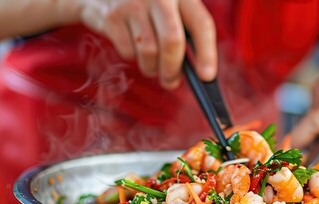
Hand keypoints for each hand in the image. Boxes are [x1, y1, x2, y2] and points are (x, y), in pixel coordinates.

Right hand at [79, 0, 217, 88]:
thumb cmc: (148, 5)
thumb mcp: (171, 7)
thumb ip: (184, 31)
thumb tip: (197, 73)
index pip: (201, 24)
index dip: (207, 53)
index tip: (206, 77)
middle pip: (172, 41)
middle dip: (173, 69)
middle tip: (171, 82)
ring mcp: (133, 4)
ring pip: (149, 51)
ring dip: (152, 68)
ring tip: (152, 66)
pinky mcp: (112, 17)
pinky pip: (128, 51)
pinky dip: (133, 57)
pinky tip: (133, 45)